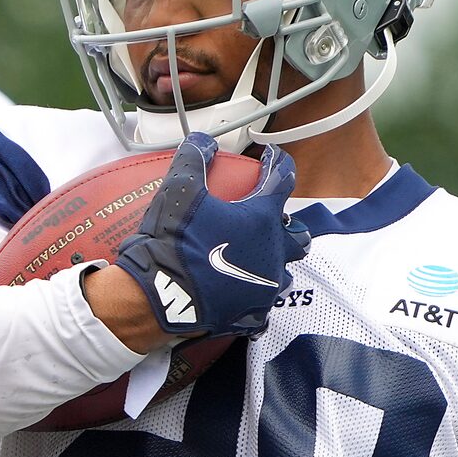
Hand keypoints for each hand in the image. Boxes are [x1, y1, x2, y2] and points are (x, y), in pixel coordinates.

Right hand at [107, 135, 309, 341]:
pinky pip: (261, 307)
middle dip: (287, 226)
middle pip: (297, 236)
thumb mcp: (179, 191)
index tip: (269, 159)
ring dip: (272, 263)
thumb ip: (193, 159)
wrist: (160, 298)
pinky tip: (237, 294)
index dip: (277, 163)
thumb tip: (202, 140)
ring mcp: (265, 287)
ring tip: (252, 259)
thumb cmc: (174, 241)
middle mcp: (273, 253)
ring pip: (283, 273)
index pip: (283, 179)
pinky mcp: (251, 315)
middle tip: (265, 221)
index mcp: (262, 219)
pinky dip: (252, 298)